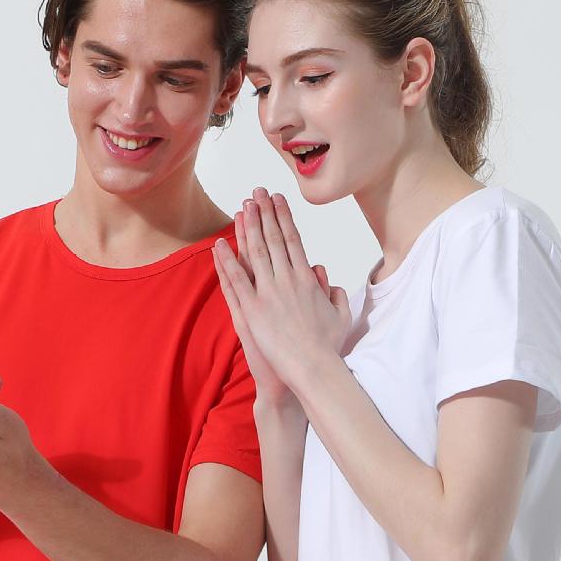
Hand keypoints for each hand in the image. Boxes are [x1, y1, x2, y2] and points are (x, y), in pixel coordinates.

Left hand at [212, 188, 349, 399]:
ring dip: (246, 228)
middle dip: (264, 213)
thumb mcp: (340, 315)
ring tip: (241, 207)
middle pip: (272, 239)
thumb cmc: (328, 347)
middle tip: (256, 192)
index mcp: (307, 279)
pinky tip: (220, 244)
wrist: (313, 368)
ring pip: (254, 253)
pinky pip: (236, 281)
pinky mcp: (252, 310)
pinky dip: (227, 261)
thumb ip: (334, 292)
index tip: (277, 199)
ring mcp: (268, 294)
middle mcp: (287, 280)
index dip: (283, 217)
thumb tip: (324, 274)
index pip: (292, 239)